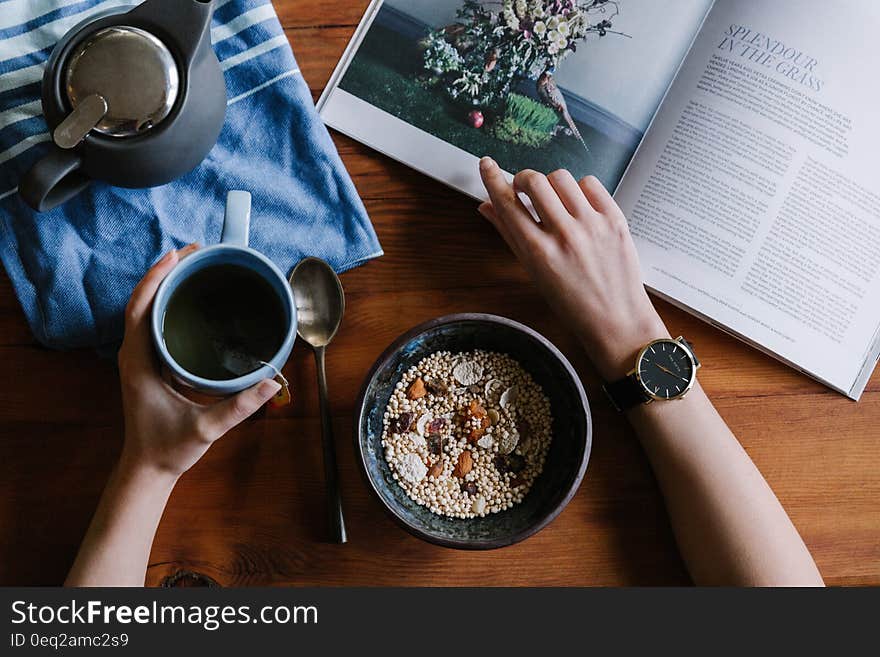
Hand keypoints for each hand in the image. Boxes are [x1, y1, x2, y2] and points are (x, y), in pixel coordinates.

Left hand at [116, 245, 280, 479]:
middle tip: (196, 252)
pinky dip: (169, 304)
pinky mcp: (149, 364)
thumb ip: (239, 406)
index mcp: (139, 362)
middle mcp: (135, 354)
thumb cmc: (168, 448)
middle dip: (166, 272)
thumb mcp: (206, 428)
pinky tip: (191, 299)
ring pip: (147, 310)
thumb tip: (272, 382)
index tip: (177, 255)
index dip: (156, 278)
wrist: (148, 469)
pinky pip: (154, 324)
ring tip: (195, 266)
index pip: (139, 309)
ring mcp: (140, 359)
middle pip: (142, 301)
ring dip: (167, 285)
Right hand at [478, 158, 667, 379]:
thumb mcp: (534, 272)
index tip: (486, 164)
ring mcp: (592, 225)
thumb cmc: (571, 302)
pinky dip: (579, 189)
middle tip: (524, 189)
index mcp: (538, 252)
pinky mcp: (615, 219)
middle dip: (523, 179)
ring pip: (561, 177)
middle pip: (534, 181)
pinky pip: (590, 184)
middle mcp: (564, 235)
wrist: (616, 319)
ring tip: (555, 201)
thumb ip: (509, 235)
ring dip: (551, 184)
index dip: (493, 178)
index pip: (507, 203)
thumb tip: (486, 206)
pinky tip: (578, 205)